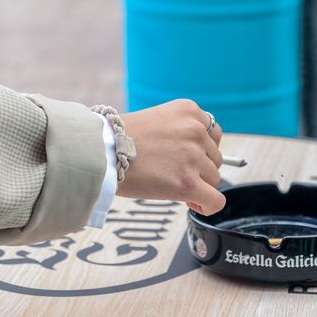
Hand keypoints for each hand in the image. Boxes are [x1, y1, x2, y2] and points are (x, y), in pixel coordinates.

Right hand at [119, 99, 224, 214]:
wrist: (100, 150)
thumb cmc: (119, 139)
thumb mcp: (157, 120)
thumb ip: (181, 132)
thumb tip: (200, 159)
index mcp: (189, 110)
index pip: (213, 134)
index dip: (202, 150)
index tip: (186, 159)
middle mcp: (196, 130)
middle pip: (214, 158)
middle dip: (199, 169)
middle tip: (173, 173)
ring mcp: (193, 157)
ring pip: (214, 179)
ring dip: (198, 185)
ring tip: (173, 186)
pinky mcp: (188, 183)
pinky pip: (215, 201)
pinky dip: (207, 206)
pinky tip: (191, 203)